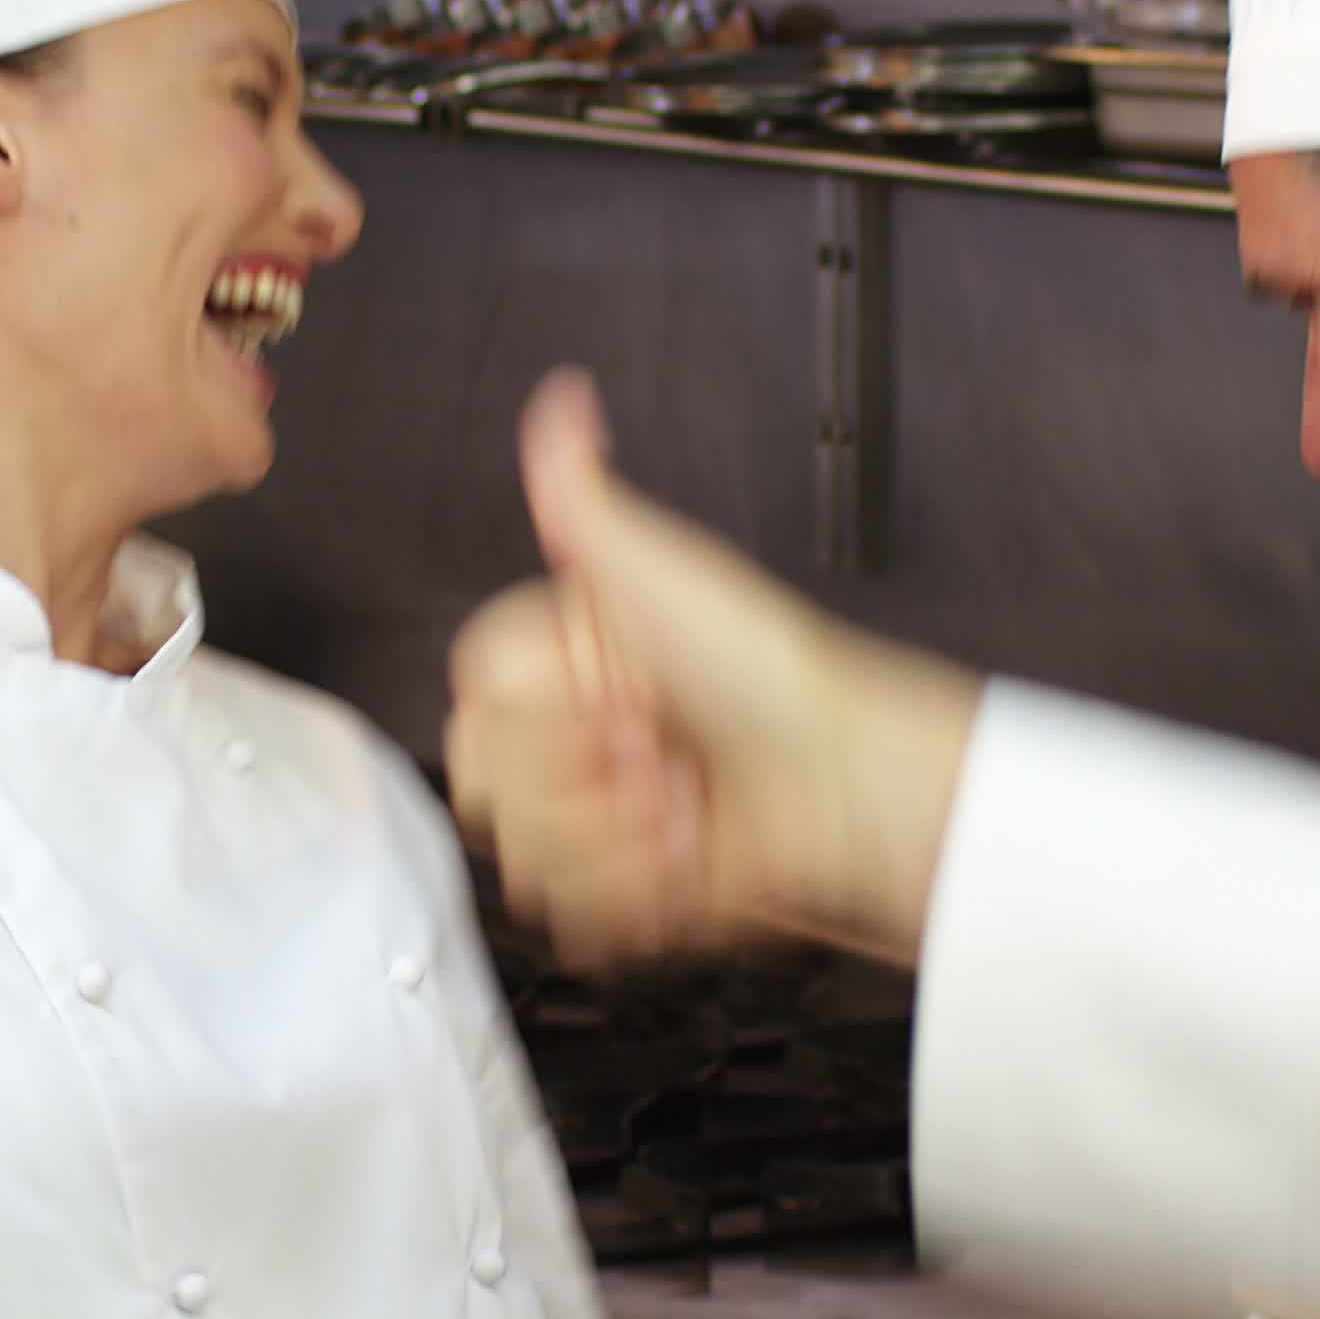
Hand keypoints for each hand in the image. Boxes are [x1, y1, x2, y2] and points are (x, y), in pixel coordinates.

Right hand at [445, 369, 980, 966]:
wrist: (844, 780)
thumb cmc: (771, 671)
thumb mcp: (663, 565)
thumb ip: (585, 494)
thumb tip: (560, 403)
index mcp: (567, 662)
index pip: (475, 697)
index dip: (541, 702)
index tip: (607, 684)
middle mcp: (575, 739)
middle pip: (485, 782)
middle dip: (575, 771)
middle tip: (650, 741)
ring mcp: (596, 821)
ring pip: (525, 855)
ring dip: (614, 832)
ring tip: (679, 796)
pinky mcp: (622, 898)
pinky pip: (570, 915)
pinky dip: (638, 891)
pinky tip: (685, 850)